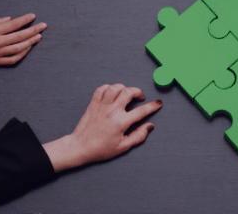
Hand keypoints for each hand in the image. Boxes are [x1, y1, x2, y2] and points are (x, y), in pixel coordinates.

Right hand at [0, 14, 46, 72]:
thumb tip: (9, 19)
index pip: (14, 24)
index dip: (25, 20)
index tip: (33, 16)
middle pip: (20, 36)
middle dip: (34, 30)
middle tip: (43, 26)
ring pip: (19, 48)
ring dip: (31, 42)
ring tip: (38, 37)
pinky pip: (13, 59)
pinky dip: (22, 54)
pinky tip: (27, 49)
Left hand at [43, 84, 161, 171]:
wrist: (80, 147)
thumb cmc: (101, 149)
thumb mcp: (123, 147)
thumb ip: (138, 136)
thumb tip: (149, 126)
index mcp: (121, 122)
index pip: (141, 111)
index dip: (152, 106)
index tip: (158, 103)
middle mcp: (112, 111)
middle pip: (128, 92)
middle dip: (138, 92)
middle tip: (140, 98)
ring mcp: (101, 106)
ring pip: (115, 87)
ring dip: (123, 88)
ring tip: (126, 94)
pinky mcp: (93, 103)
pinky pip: (101, 89)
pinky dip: (109, 88)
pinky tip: (112, 94)